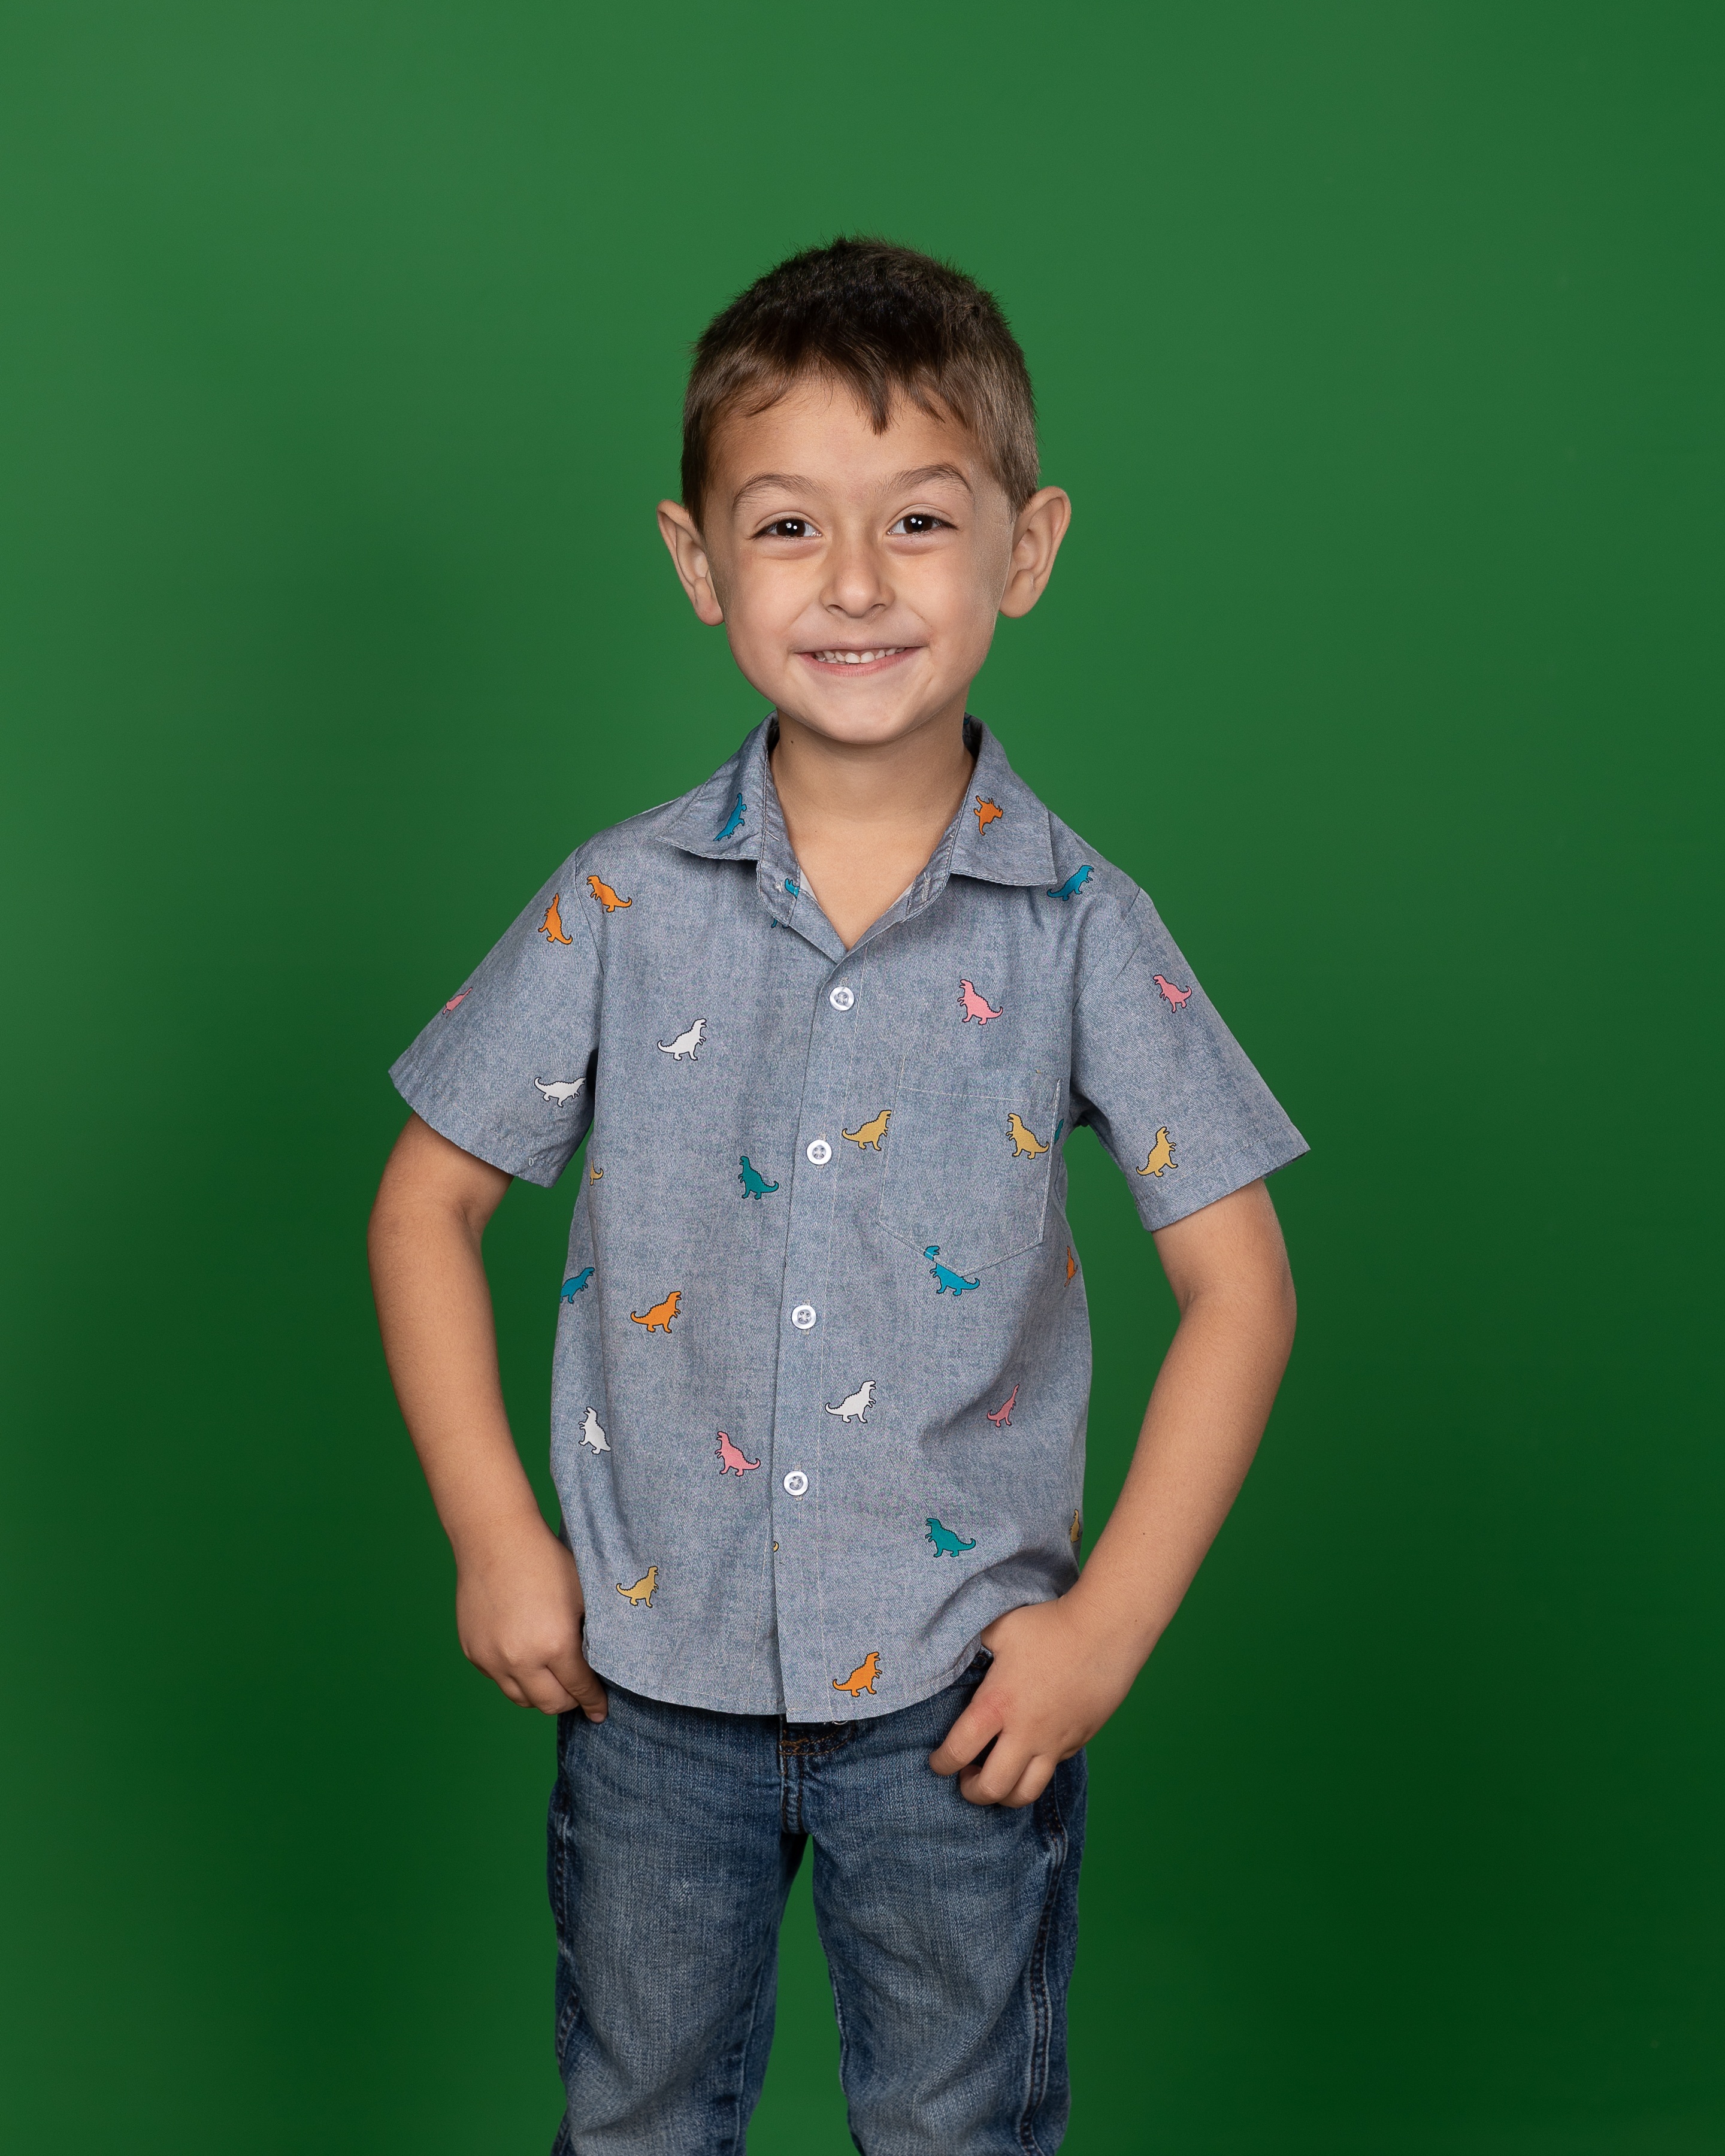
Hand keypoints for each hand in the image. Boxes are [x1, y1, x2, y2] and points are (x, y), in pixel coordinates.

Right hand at [453, 1515, 607, 1719]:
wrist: (496, 1539)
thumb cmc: (546, 1561)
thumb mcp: (583, 1596)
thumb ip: (593, 1635)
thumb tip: (602, 1665)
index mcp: (555, 1645)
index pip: (579, 1688)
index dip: (593, 1702)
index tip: (600, 1711)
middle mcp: (520, 1659)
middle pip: (549, 1704)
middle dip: (568, 1702)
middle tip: (577, 1693)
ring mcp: (492, 1659)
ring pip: (521, 1699)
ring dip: (539, 1694)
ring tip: (551, 1678)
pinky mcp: (473, 1653)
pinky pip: (498, 1680)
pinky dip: (514, 1677)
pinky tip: (525, 1657)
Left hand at [927, 1596, 1138, 1807]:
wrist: (1106, 1631)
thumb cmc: (1049, 1625)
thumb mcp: (1000, 1629)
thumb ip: (972, 1645)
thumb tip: (950, 1649)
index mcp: (997, 1705)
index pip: (958, 1751)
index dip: (941, 1763)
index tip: (937, 1762)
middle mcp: (1025, 1732)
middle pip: (992, 1788)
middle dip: (972, 1792)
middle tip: (965, 1779)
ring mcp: (1055, 1742)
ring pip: (1026, 1793)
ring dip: (1005, 1795)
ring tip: (997, 1778)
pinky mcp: (1078, 1741)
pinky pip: (1053, 1768)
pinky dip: (1035, 1770)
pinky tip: (1028, 1753)